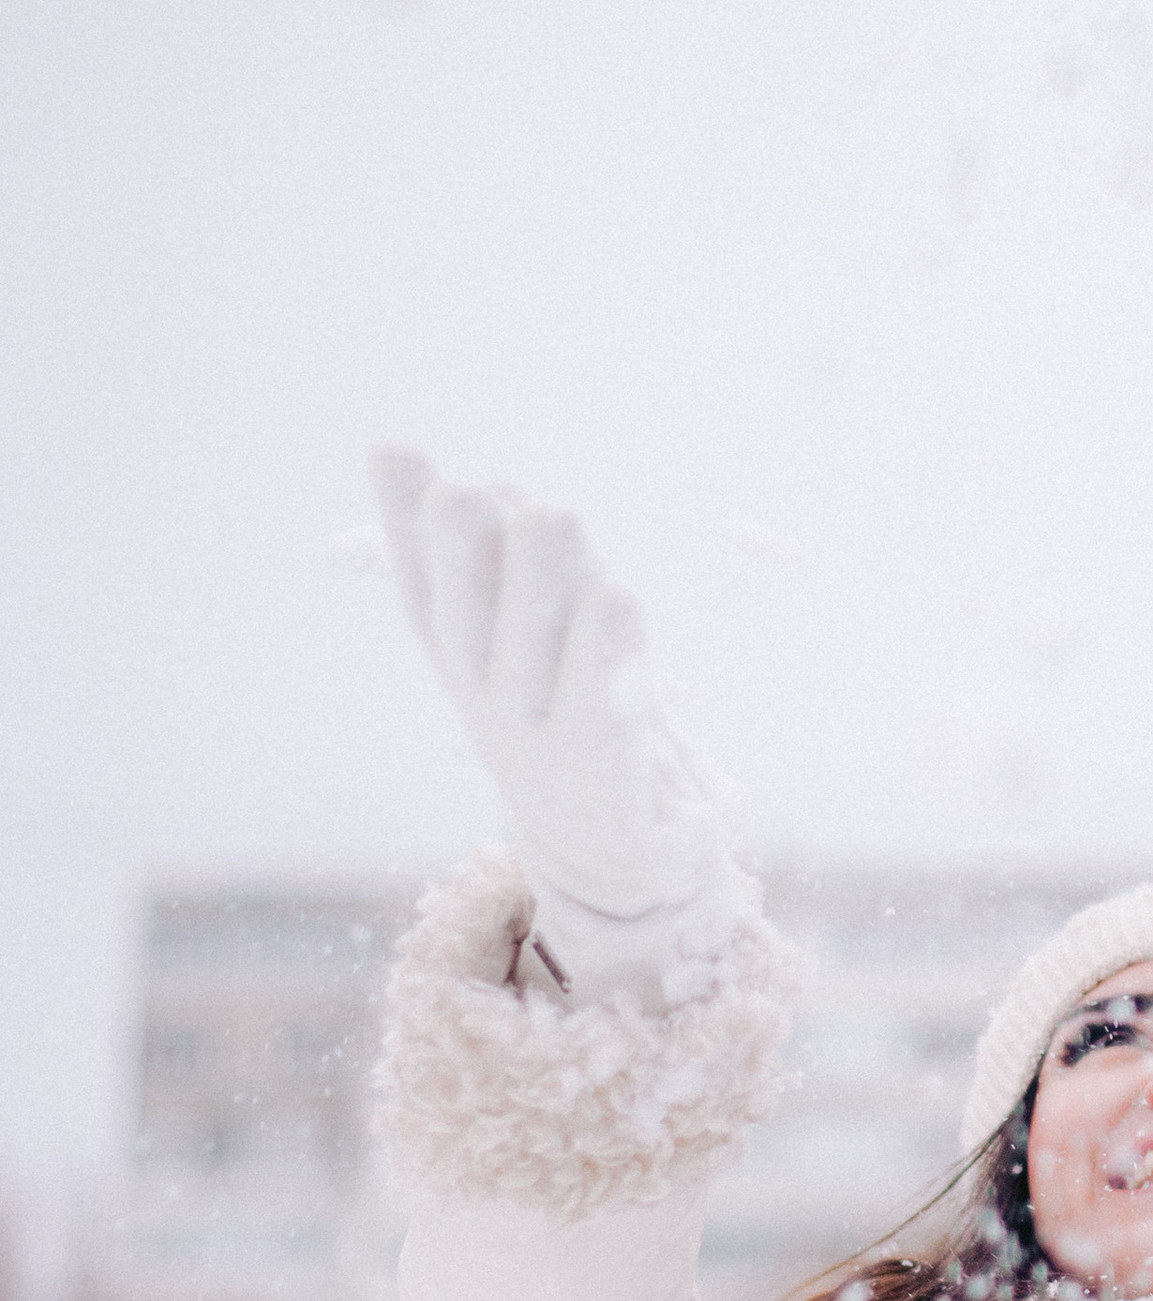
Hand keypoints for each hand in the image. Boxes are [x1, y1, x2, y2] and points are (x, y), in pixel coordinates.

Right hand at [372, 449, 746, 994]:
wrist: (609, 851)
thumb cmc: (558, 711)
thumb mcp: (508, 625)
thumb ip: (464, 546)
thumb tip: (391, 449)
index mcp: (465, 661)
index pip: (422, 590)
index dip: (409, 526)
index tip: (398, 453)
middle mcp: (491, 701)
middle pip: (465, 621)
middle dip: (470, 553)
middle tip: (480, 487)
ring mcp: (544, 742)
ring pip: (530, 657)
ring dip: (541, 588)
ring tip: (553, 515)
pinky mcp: (606, 773)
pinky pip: (600, 709)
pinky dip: (606, 656)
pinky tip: (614, 595)